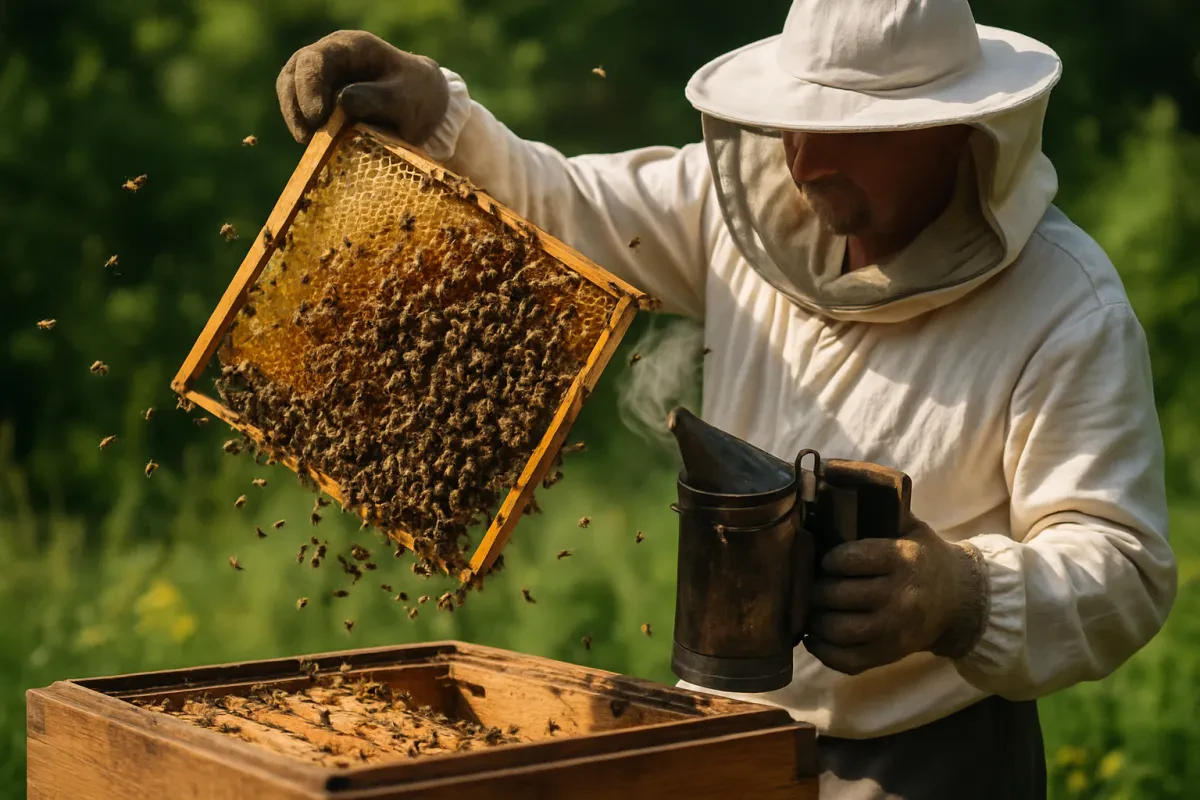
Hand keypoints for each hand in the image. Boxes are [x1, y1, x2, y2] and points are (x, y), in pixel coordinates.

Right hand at [276, 30, 449, 144]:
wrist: (423, 105)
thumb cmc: (417, 97)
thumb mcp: (408, 99)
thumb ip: (379, 99)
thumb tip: (343, 102)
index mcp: (353, 47)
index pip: (318, 58)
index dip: (310, 85)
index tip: (317, 116)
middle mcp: (331, 56)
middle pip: (295, 72)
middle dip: (296, 103)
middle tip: (306, 136)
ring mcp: (322, 77)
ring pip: (290, 89)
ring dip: (294, 116)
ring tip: (306, 141)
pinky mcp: (320, 99)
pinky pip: (300, 108)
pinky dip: (302, 125)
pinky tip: (312, 143)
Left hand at [803, 520, 987, 674]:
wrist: (960, 600)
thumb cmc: (924, 557)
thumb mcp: (909, 526)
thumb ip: (878, 505)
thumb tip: (832, 472)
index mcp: (902, 559)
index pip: (850, 559)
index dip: (828, 559)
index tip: (824, 561)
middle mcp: (900, 596)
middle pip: (839, 595)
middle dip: (815, 589)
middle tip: (807, 585)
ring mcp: (895, 630)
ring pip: (840, 629)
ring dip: (815, 619)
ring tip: (809, 608)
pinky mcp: (890, 654)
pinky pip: (847, 660)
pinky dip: (823, 650)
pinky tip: (814, 635)